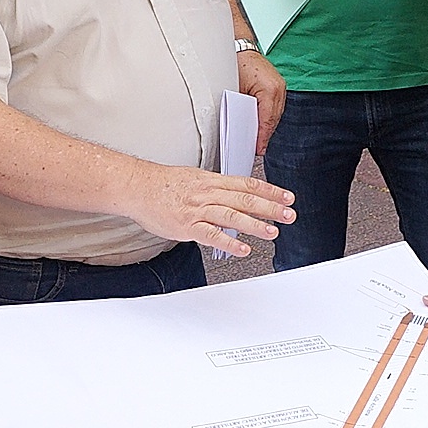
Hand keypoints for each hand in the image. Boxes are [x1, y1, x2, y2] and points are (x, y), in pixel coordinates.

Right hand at [120, 162, 295, 257]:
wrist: (138, 187)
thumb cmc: (163, 184)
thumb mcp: (195, 178)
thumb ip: (215, 188)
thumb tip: (233, 195)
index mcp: (212, 181)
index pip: (247, 184)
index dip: (269, 191)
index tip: (286, 197)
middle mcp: (208, 194)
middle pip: (245, 199)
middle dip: (270, 207)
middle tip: (289, 214)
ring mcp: (198, 210)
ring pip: (232, 216)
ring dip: (255, 224)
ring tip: (272, 231)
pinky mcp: (187, 226)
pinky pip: (212, 235)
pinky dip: (229, 242)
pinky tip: (243, 248)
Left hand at [237, 48, 285, 157]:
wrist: (239, 46)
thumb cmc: (233, 63)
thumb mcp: (233, 89)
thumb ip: (239, 109)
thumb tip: (240, 128)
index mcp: (269, 90)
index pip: (266, 120)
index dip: (261, 137)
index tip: (257, 149)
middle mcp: (279, 88)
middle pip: (273, 119)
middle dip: (265, 134)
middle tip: (257, 149)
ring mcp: (281, 86)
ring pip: (276, 114)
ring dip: (267, 126)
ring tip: (259, 140)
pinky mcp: (279, 86)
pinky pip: (275, 106)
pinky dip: (269, 116)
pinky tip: (261, 124)